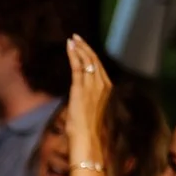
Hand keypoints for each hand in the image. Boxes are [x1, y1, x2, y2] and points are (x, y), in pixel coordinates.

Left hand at [64, 35, 111, 160]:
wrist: (86, 137)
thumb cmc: (86, 128)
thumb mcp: (90, 108)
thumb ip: (88, 96)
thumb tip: (80, 93)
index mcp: (106, 88)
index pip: (99, 66)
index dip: (91, 54)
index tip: (83, 46)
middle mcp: (102, 84)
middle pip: (94, 59)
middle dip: (85, 47)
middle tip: (76, 37)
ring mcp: (92, 85)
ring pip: (87, 60)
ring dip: (79, 48)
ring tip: (72, 39)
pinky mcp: (81, 88)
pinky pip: (78, 66)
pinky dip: (73, 55)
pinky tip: (69, 47)